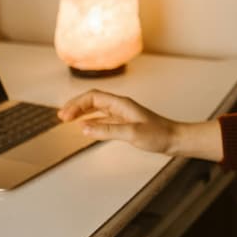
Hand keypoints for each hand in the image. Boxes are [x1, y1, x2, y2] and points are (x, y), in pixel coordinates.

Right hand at [58, 90, 222, 160]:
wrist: (175, 139)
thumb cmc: (159, 135)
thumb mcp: (132, 134)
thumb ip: (107, 130)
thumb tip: (84, 128)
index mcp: (122, 104)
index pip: (93, 97)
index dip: (76, 104)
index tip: (64, 116)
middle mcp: (121, 106)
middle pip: (93, 100)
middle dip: (76, 106)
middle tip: (61, 116)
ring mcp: (123, 114)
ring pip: (97, 109)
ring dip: (82, 112)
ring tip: (68, 119)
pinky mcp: (126, 123)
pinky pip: (104, 118)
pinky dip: (92, 121)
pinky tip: (87, 127)